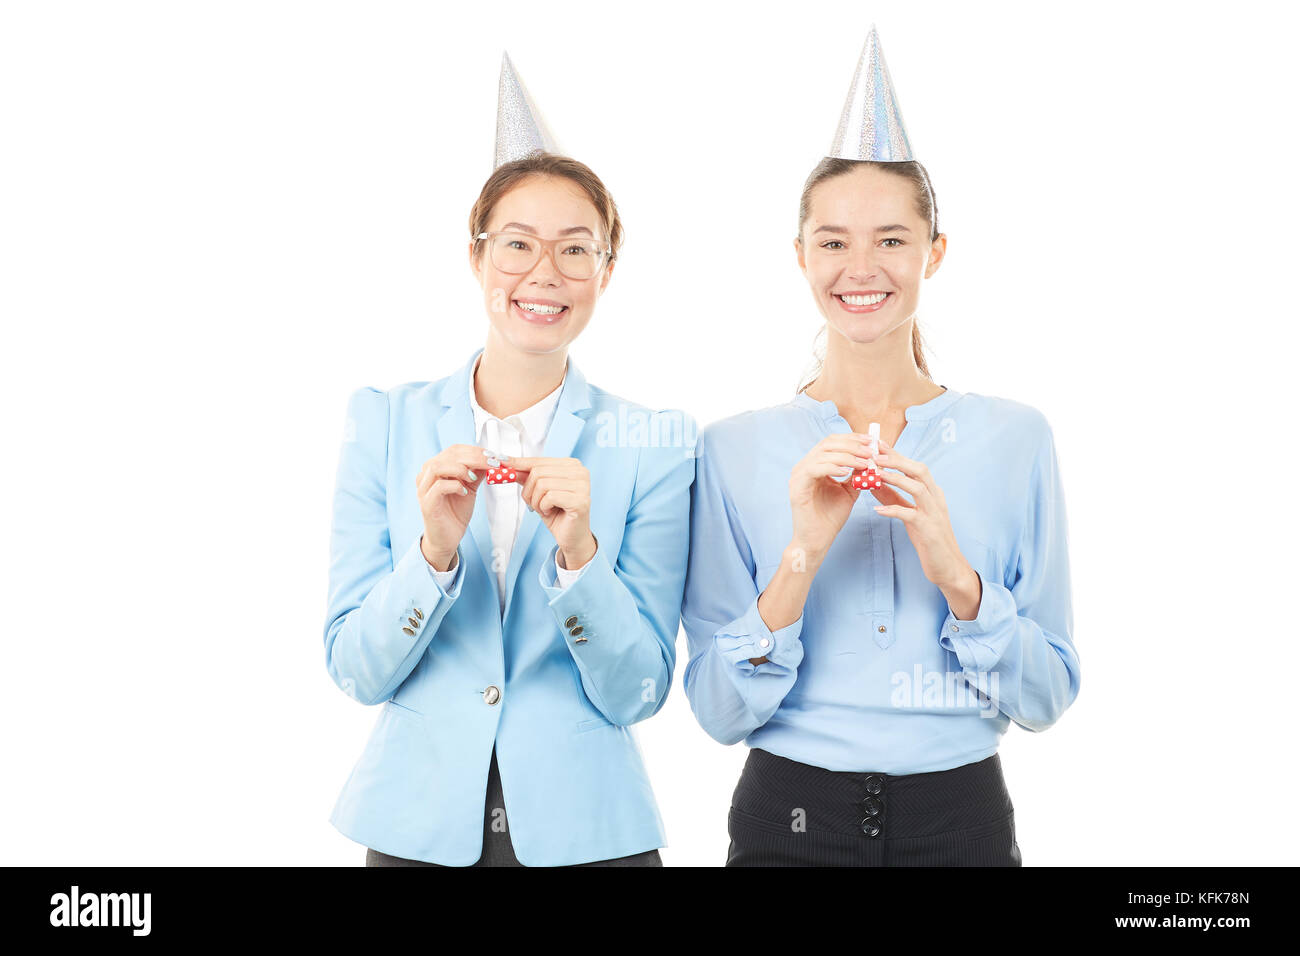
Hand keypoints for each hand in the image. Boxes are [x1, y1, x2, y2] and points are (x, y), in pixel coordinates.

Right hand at [417, 444, 493, 570]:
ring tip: (474, 478)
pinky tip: (465, 492)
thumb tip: (491, 459)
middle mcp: (426, 476)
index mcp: (436, 469)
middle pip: (448, 455)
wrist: (447, 539)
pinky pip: (439, 487)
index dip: (475, 450)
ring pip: (438, 467)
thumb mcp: (470, 487)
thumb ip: (476, 472)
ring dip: (461, 469)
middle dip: (474, 457)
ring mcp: (424, 489)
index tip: (493, 456)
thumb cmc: (455, 513)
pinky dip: (455, 486)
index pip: (454, 450)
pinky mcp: (427, 504)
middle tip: (492, 463)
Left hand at [509, 456, 595, 568]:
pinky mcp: (580, 500)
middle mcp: (580, 472)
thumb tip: (508, 465)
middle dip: (529, 491)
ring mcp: (583, 486)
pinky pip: (550, 497)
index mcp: (571, 465)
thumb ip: (526, 477)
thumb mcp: (538, 492)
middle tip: (534, 503)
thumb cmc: (558, 513)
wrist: (571, 537)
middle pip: (538, 472)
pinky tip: (550, 512)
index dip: (520, 464)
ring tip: (544, 508)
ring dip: (536, 501)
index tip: (503, 462)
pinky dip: (543, 507)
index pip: (539, 461)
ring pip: (542, 484)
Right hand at [787, 434, 878, 559]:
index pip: (832, 442)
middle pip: (827, 443)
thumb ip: (856, 474)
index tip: (872, 442)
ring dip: (847, 456)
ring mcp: (799, 475)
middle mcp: (804, 466)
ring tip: (864, 463)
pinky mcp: (797, 487)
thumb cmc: (830, 517)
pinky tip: (846, 472)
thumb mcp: (849, 491)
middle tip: (871, 451)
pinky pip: (814, 469)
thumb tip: (871, 458)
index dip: (853, 439)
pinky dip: (831, 467)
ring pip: (822, 454)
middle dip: (852, 445)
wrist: (817, 540)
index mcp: (815, 465)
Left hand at [868, 438, 974, 593]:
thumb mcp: (909, 514)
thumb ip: (893, 498)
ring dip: (895, 479)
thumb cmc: (928, 539)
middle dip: (897, 460)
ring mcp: (934, 514)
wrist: (948, 566)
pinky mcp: (929, 530)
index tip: (878, 445)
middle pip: (919, 470)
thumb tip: (873, 482)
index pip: (915, 467)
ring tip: (875, 475)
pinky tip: (878, 510)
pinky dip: (894, 510)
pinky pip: (911, 515)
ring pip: (917, 488)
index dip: (897, 455)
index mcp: (932, 493)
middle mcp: (936, 499)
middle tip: (875, 454)